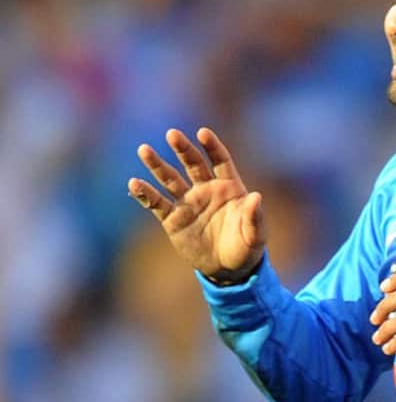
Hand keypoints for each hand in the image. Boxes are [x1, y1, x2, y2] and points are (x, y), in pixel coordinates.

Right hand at [128, 128, 264, 284]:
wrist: (228, 269)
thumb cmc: (246, 247)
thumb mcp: (255, 235)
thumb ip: (254, 217)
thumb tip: (256, 196)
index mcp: (229, 188)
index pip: (220, 161)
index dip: (212, 146)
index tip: (202, 132)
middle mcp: (206, 190)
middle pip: (193, 163)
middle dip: (183, 149)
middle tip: (172, 134)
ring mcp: (188, 202)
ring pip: (170, 179)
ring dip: (157, 165)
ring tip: (144, 150)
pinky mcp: (172, 219)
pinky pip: (156, 203)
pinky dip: (145, 194)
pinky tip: (134, 183)